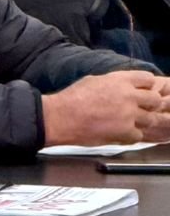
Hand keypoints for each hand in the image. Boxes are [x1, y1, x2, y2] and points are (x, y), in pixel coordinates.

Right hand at [41, 71, 169, 146]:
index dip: (146, 86)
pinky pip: (139, 135)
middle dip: (149, 105)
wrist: (60, 117)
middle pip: (155, 100)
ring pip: (150, 119)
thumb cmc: (72, 98)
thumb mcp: (94, 80)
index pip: (148, 79)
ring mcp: (129, 114)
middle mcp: (129, 95)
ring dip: (140, 122)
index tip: (141, 92)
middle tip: (139, 110)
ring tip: (127, 123)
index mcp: (120, 80)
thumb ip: (113, 83)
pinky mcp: (125, 131)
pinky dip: (131, 136)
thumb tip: (121, 86)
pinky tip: (120, 133)